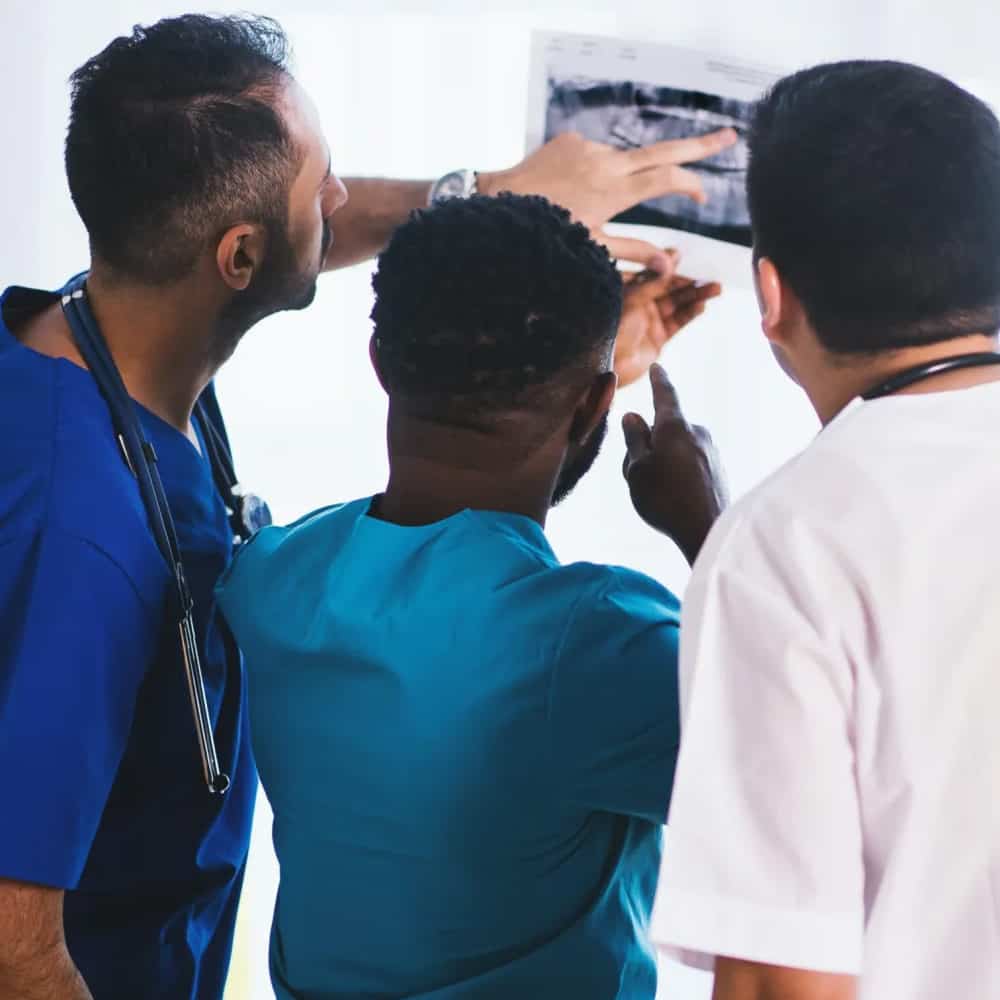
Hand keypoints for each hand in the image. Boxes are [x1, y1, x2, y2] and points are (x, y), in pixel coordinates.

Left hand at [480, 128, 737, 268]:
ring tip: (585, 204)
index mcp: (613, 192)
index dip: (691, 184)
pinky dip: (596, 171)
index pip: (667, 178)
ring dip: (622, 178)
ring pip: (623, 160)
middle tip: (731, 136)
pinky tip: (571, 191)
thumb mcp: (590, 248)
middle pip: (663, 149)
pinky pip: (595, 155)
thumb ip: (633, 251)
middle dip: (700, 144)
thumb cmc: (545, 234)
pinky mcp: (571, 139)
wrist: (498, 202)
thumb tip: (671, 264)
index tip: (703, 195)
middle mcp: (606, 163)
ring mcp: (588, 147)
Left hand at [615, 257, 721, 387]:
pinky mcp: (657, 339)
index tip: (683, 255)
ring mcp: (649, 322)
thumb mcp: (632, 299)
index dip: (668, 265)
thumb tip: (673, 256)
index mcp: (627, 292)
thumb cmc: (610, 330)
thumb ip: (653, 279)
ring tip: (715, 288)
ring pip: (677, 304)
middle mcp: (640, 305)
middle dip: (689, 281)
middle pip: (669, 288)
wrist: (605, 367)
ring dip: (696, 296)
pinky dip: (690, 313)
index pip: (653, 274)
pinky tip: (702, 305)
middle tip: (710, 275)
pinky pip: (677, 323)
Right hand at [623, 364, 726, 564]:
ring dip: (664, 461)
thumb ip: (634, 439)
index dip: (658, 381)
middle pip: (666, 429)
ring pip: (678, 448)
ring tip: (656, 492)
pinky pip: (691, 463)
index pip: (665, 395)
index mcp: (674, 426)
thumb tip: (633, 416)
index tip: (658, 368)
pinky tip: (676, 499)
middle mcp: (697, 432)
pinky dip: (680, 473)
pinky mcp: (719, 469)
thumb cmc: (665, 499)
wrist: (707, 530)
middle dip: (650, 444)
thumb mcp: (636, 469)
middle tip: (635, 474)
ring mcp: (711, 451)